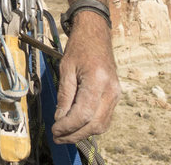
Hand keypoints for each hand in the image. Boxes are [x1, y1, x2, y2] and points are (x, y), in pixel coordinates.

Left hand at [52, 11, 120, 143]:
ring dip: (83, 133)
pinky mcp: (115, 96)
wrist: (96, 33)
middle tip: (57, 137)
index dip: (68, 126)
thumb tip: (60, 118)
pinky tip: (77, 125)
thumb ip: (64, 94)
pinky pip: (105, 118)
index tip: (54, 130)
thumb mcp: (66, 68)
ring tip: (64, 134)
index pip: (83, 114)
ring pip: (102, 125)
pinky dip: (91, 125)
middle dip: (75, 134)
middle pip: (95, 125)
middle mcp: (111, 91)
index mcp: (98, 82)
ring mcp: (116, 95)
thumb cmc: (80, 46)